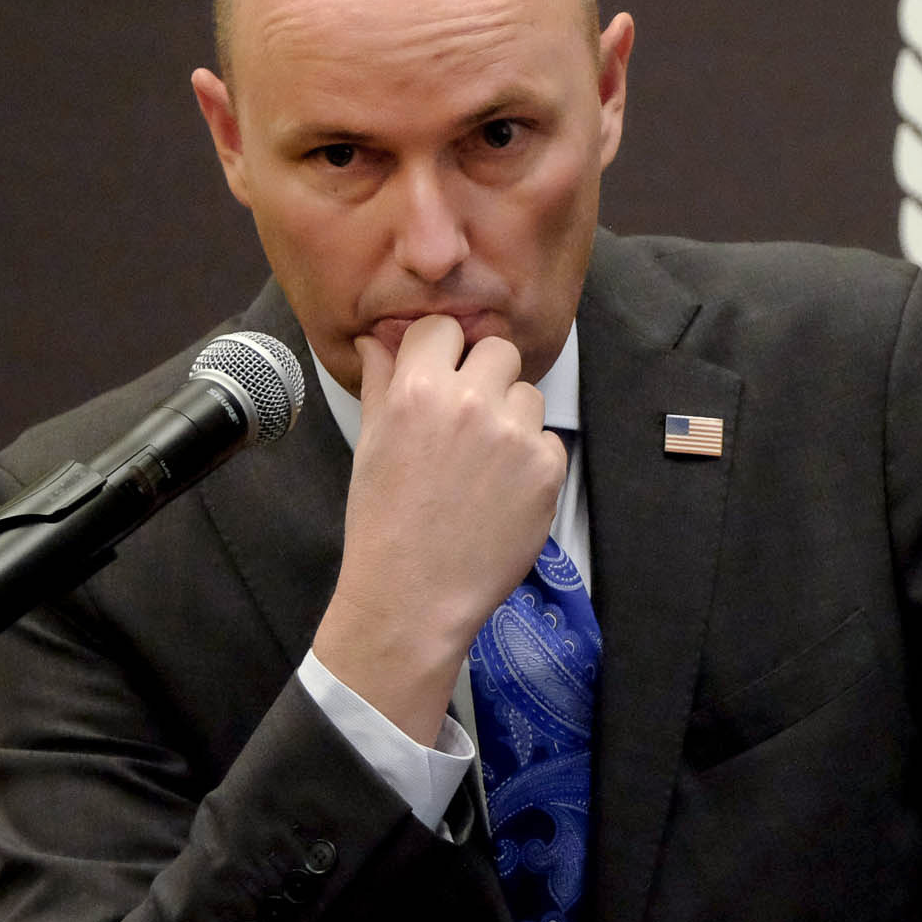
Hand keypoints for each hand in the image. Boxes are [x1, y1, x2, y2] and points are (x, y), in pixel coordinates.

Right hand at [311, 315, 564, 743]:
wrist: (414, 593)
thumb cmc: (383, 521)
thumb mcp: (371, 443)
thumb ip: (381, 382)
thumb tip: (379, 341)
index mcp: (419, 389)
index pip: (444, 328)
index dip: (443, 351)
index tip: (442, 373)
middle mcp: (471, 403)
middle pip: (499, 351)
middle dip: (487, 376)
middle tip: (470, 418)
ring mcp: (514, 435)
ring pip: (529, 395)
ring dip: (513, 418)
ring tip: (484, 463)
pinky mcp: (547, 468)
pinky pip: (549, 440)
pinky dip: (532, 460)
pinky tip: (502, 491)